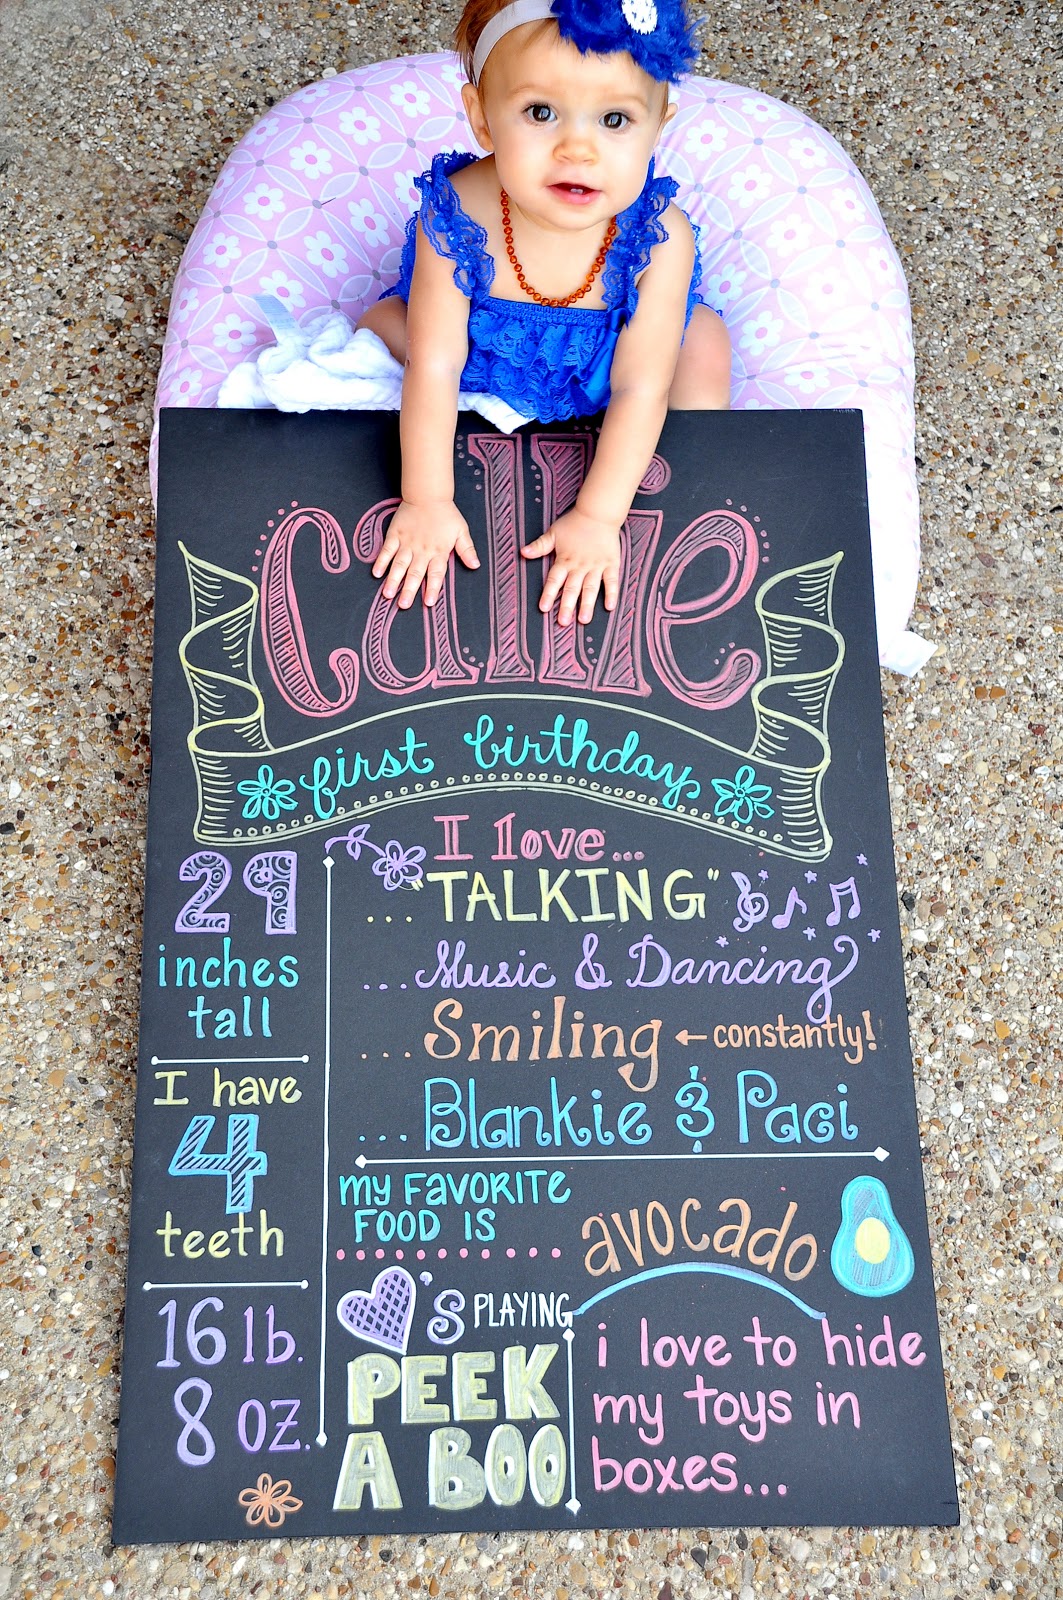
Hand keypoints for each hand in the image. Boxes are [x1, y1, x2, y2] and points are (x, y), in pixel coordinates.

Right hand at [372, 499, 478, 607]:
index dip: (432, 588)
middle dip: (409, 590)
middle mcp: (422, 550)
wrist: (428, 494)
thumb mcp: (461, 531)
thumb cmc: (446, 514)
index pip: (436, 574)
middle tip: (403, 605)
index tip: (428, 602)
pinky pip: (387, 550)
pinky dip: (381, 561)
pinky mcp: (395, 535)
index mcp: (439, 551)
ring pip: (399, 564)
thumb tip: (476, 566)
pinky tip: (376, 573)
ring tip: (388, 594)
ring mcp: (407, 543)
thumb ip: (467, 550)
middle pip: (415, 573)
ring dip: (393, 580)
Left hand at [521, 507, 621, 626]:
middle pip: (572, 588)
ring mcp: (596, 566)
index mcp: (565, 560)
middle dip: (567, 606)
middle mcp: (580, 566)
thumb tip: (522, 552)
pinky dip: (611, 593)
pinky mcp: (611, 564)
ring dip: (587, 604)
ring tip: (584, 620)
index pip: (555, 580)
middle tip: (563, 622)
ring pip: (590, 588)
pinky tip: (609, 607)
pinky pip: (611, 581)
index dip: (549, 594)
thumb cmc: (574, 523)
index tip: (543, 608)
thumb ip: (539, 546)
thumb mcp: (553, 533)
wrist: (598, 513)